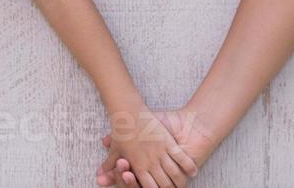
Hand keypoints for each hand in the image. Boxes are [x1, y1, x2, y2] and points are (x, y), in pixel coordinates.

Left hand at [96, 109, 215, 187]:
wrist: (129, 112)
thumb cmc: (120, 131)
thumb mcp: (115, 150)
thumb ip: (110, 166)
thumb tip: (99, 177)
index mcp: (138, 167)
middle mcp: (151, 162)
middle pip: (164, 184)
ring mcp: (161, 152)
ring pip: (175, 173)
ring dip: (180, 181)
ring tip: (184, 185)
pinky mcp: (168, 141)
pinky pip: (181, 157)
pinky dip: (188, 166)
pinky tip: (193, 172)